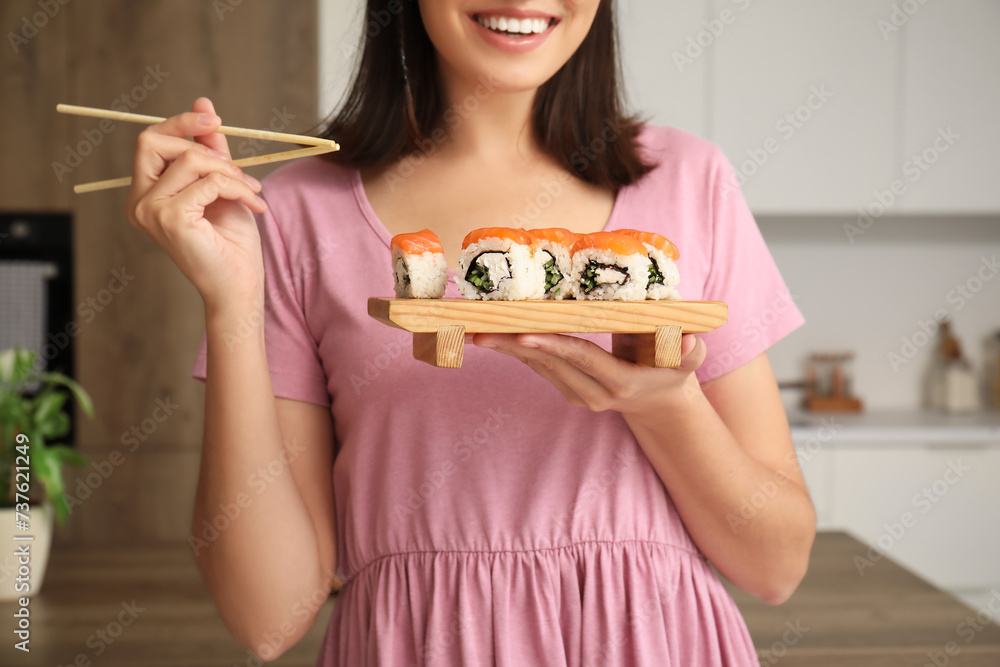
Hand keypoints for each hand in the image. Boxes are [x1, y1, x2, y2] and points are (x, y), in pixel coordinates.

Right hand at [126, 97, 268, 313]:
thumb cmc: (231, 242)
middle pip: (154, 141)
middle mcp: (139, 203)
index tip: (214, 120)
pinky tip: (255, 205)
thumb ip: (210, 148)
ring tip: (252, 192)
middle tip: (237, 167)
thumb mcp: (222, 184)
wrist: (240, 285)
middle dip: (203, 145)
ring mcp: (149, 211)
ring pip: (190, 159)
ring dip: (230, 171)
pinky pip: (209, 181)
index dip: (180, 123)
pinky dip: (238, 187)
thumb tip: (204, 103)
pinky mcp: (169, 218)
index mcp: (146, 194)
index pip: (150, 141)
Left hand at [472, 332, 707, 417]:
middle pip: (550, 364)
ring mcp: (577, 395)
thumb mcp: (688, 362)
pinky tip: (493, 334)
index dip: (553, 346)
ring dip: (506, 348)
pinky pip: (539, 367)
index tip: (524, 333)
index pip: (582, 359)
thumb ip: (689, 351)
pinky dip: (516, 349)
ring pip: (538, 367)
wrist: (660, 401)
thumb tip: (688, 340)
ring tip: (474, 330)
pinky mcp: (566, 390)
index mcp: (620, 384)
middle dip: (514, 346)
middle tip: (480, 330)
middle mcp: (593, 394)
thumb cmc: (674, 370)